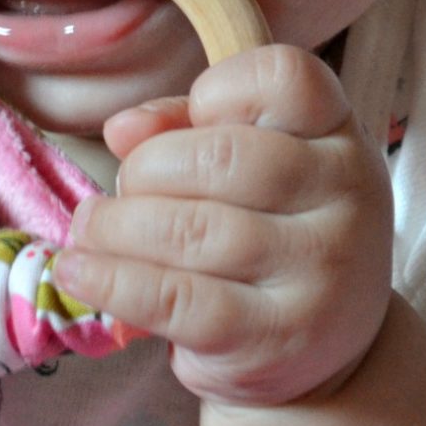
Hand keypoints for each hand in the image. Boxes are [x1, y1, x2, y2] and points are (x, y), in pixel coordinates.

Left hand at [53, 44, 393, 408]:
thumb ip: (187, 129)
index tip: (190, 119)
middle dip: (144, 170)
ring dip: (116, 227)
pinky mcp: (278, 336)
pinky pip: (178, 299)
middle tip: (119, 191)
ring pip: (192, 231)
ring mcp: (321, 269)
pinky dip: (113, 282)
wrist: (326, 346)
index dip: (219, 88)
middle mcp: (347, 195)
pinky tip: (79, 272)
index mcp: (339, 132)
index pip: (285, 78)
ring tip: (90, 229)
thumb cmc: (273, 230)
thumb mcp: (251, 162)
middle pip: (222, 157)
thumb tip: (122, 129)